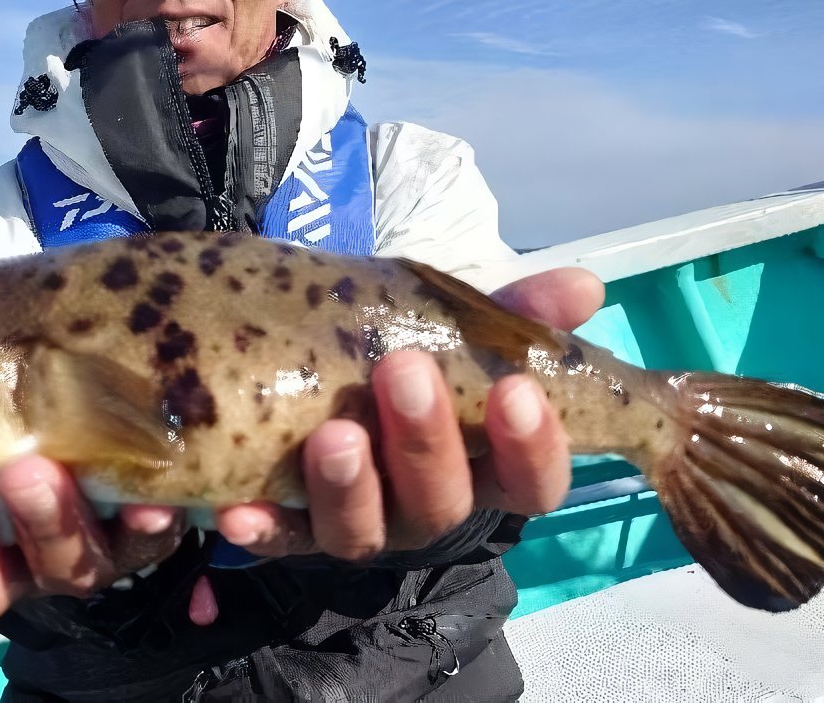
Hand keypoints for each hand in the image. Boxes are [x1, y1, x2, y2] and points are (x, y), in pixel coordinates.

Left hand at [211, 267, 604, 561]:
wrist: (328, 376)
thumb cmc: (416, 357)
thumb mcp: (461, 330)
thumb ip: (518, 315)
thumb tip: (586, 285)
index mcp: (486, 466)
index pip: (533, 480)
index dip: (532, 444)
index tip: (517, 390)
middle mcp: (428, 505)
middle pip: (443, 502)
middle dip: (426, 441)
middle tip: (404, 372)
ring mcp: (361, 521)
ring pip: (363, 530)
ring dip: (349, 485)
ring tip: (334, 433)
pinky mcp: (295, 526)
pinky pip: (280, 538)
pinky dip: (262, 528)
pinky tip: (237, 510)